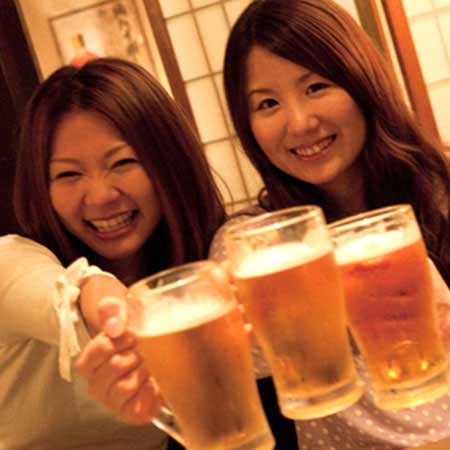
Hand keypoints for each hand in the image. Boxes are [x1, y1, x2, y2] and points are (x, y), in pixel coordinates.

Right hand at [76, 297, 162, 423]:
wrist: (159, 356)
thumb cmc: (135, 336)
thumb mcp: (124, 315)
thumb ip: (113, 311)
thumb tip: (114, 326)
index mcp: (89, 362)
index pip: (100, 349)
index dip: (120, 340)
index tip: (133, 335)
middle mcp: (96, 384)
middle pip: (115, 366)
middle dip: (136, 353)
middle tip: (146, 349)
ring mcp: (112, 401)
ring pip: (127, 385)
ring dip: (145, 370)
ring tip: (151, 363)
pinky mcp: (129, 413)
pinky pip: (138, 406)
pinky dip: (150, 391)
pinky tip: (154, 381)